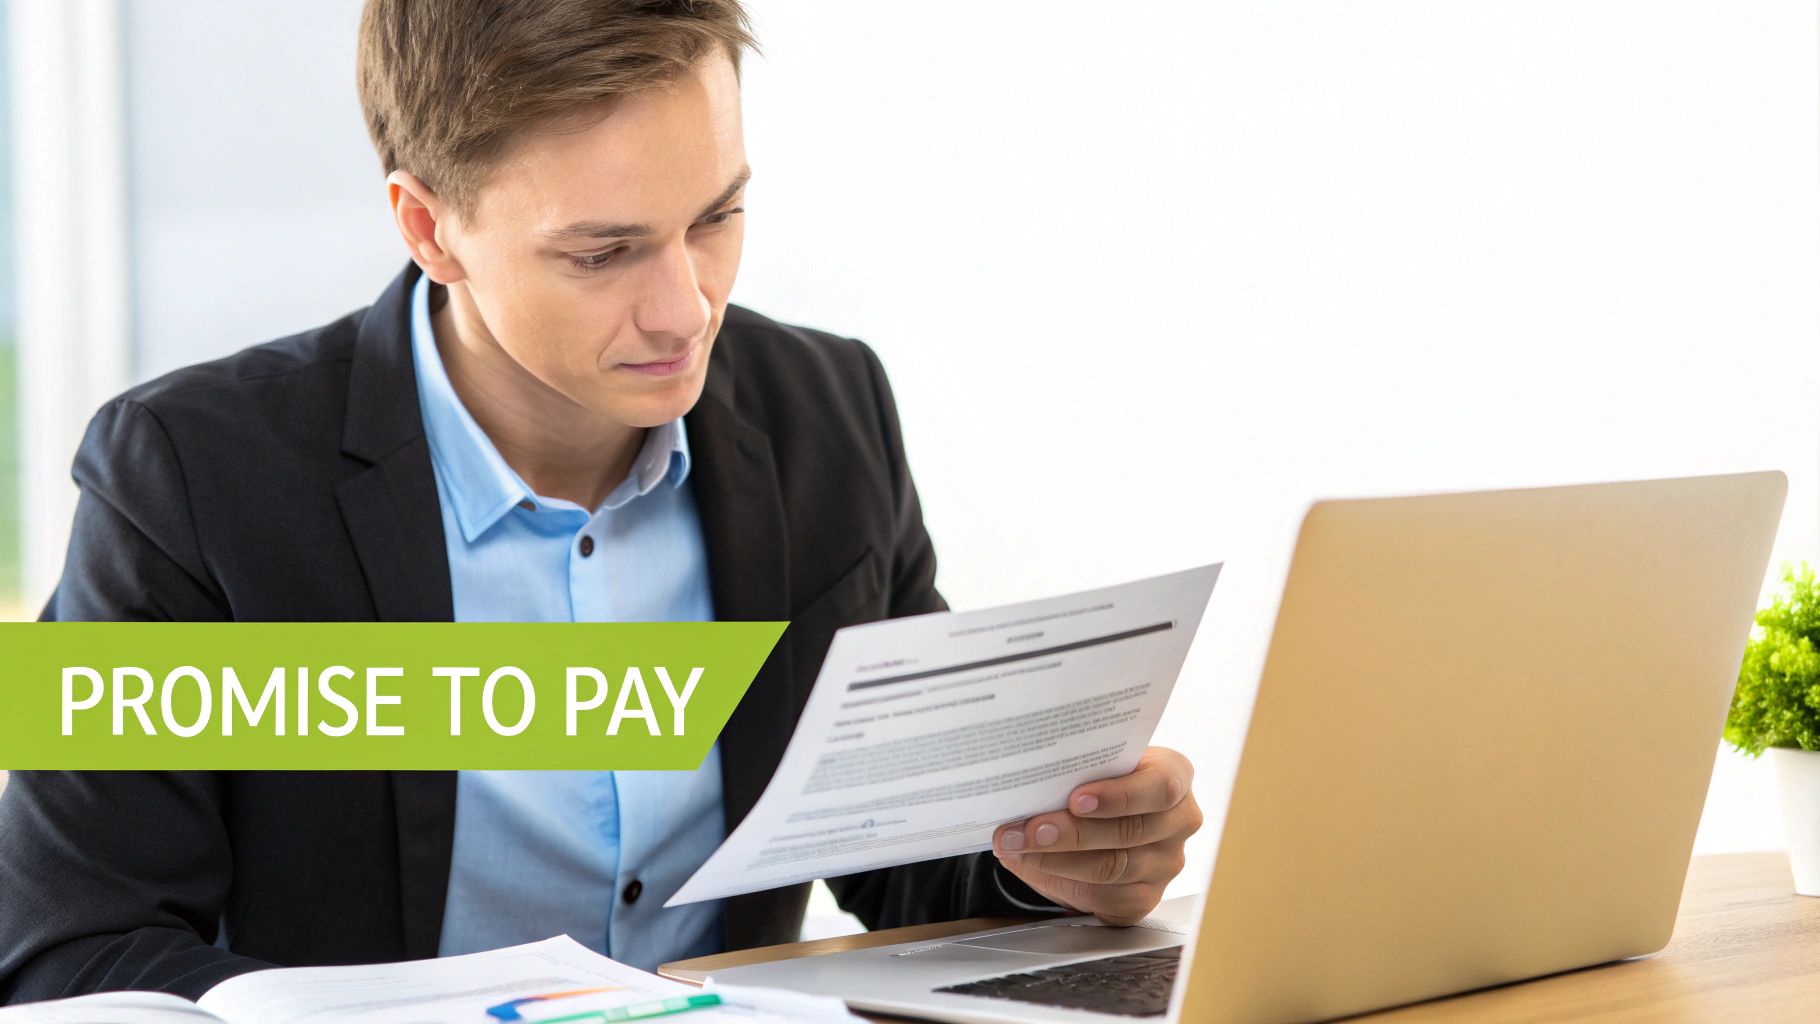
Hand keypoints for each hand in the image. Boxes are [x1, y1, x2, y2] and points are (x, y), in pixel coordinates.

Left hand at [993, 746, 1201, 925]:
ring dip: (1055, 859)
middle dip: (1071, 832)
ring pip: (1111, 867)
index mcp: (1172, 775)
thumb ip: (1074, 773)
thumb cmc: (1098, 784)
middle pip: (1128, 832)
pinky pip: (1103, 896)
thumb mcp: (1093, 768)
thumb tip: (1026, 786)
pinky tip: (1032, 866)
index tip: (1076, 799)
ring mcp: (1166, 863)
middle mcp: (1178, 821)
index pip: (1160, 786)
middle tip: (1030, 829)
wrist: (1101, 822)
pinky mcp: (1145, 897)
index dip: (1119, 795)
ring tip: (1017, 846)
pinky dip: (1061, 882)